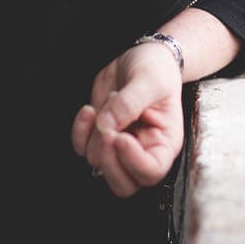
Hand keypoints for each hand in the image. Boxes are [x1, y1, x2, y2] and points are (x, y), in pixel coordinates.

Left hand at [70, 42, 183, 198]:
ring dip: (96, 134)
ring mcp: (120, 146)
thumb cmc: (156, 70)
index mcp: (165, 143)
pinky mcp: (100, 137)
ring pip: (98, 163)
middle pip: (123, 185)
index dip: (132, 161)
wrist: (143, 57)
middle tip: (107, 131)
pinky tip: (88, 109)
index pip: (151, 172)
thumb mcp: (150, 80)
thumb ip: (130, 102)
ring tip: (110, 100)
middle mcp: (143, 151)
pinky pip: (81, 148)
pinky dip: (79, 132)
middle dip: (108, 161)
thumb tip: (106, 125)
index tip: (120, 136)